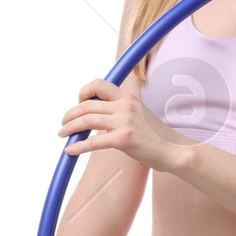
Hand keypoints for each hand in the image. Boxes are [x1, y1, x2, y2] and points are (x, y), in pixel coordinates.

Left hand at [59, 79, 184, 171]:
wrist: (172, 150)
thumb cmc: (154, 136)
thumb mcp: (138, 115)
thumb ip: (120, 112)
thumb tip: (99, 118)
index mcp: (127, 98)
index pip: (99, 84)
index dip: (83, 92)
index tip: (78, 104)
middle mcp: (125, 106)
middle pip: (87, 105)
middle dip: (70, 115)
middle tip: (63, 124)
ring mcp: (124, 122)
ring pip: (86, 120)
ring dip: (70, 128)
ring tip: (63, 135)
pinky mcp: (123, 139)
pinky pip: (93, 142)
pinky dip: (78, 146)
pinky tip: (70, 150)